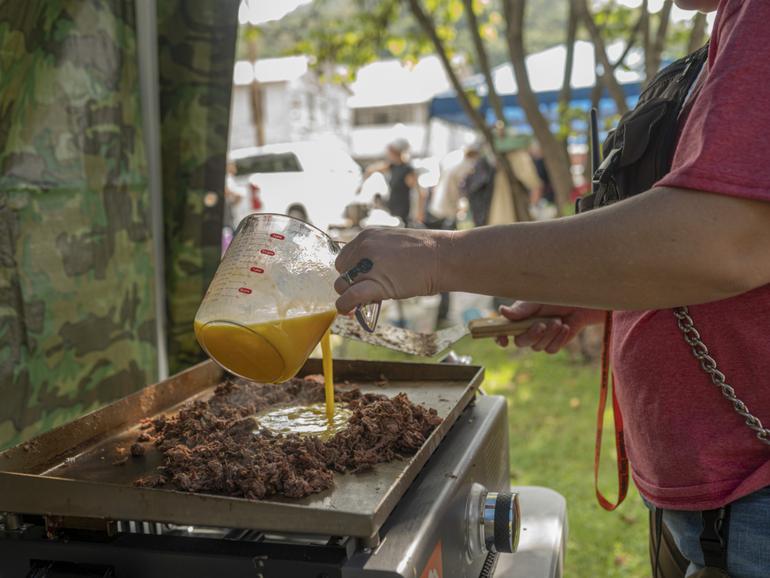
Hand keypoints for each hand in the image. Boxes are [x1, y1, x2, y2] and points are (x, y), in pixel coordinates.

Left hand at [333, 228, 450, 312]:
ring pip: (342, 285)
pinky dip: (345, 306)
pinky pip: (350, 297)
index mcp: (367, 235)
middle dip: (350, 282)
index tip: (359, 280)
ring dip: (349, 295)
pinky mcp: (375, 282)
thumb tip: (368, 273)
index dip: (350, 271)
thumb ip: (377, 254)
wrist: (442, 257)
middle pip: (342, 271)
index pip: (345, 256)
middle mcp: (363, 247)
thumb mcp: (394, 243)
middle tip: (366, 290)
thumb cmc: (426, 252)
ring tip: (363, 301)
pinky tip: (349, 312)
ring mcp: (367, 264)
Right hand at [497, 301, 605, 353]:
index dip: (500, 337)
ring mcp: (539, 339)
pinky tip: (564, 327)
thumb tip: (502, 311)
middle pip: (520, 343)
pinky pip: (550, 349)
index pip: (502, 332)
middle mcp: (526, 331)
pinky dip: (558, 339)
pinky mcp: (552, 344)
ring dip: (548, 335)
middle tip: (541, 324)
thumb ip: (521, 309)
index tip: (504, 340)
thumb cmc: (554, 298)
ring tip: (558, 321)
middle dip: (531, 335)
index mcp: (517, 319)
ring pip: (537, 347)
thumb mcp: (536, 302)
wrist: (578, 303)